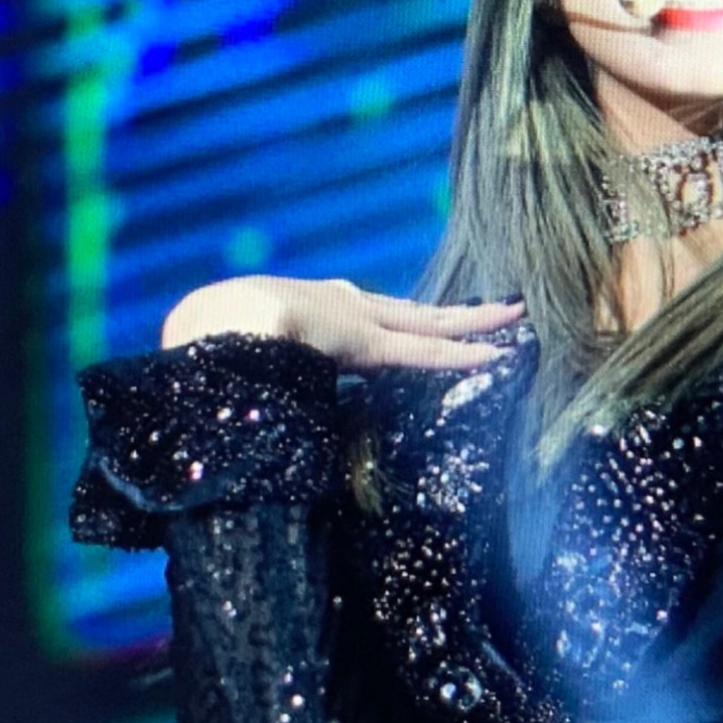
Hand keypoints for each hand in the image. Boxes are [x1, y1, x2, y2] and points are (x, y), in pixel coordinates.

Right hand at [161, 275, 523, 369]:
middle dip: (455, 312)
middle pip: (413, 312)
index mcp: (312, 312)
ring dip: (474, 323)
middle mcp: (343, 308)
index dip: (405, 321)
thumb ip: (268, 385)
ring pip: (432, 322)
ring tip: (516, 317)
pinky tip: (499, 351)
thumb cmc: (210, 348)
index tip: (434, 320)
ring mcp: (359, 322)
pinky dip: (465, 351)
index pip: (373, 317)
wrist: (206, 326)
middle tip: (500, 306)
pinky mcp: (369, 342)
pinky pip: (427, 349)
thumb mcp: (246, 361)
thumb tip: (265, 416)